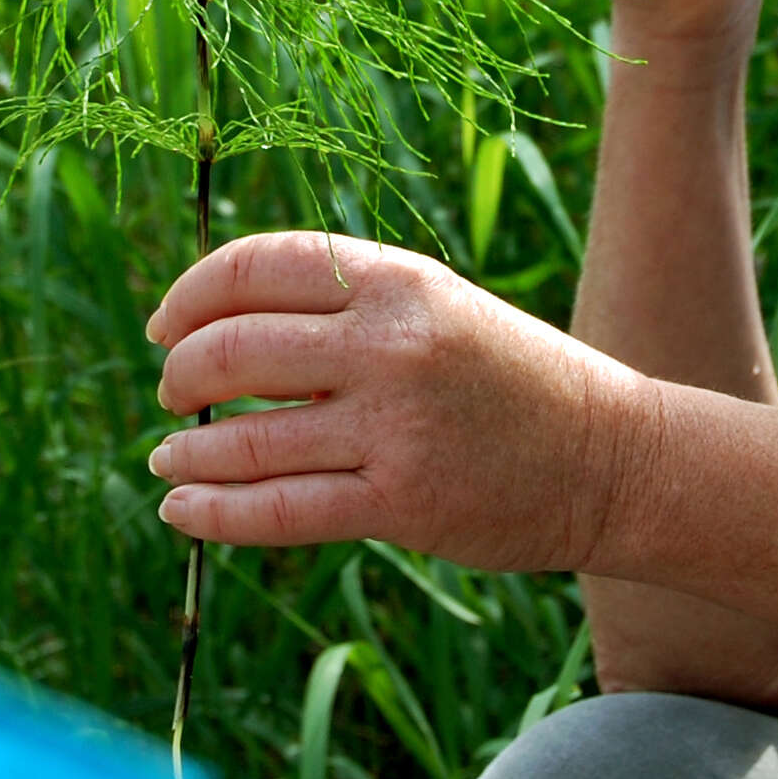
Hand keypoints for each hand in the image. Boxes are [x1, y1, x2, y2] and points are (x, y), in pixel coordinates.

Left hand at [146, 231, 653, 571]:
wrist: (614, 455)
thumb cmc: (507, 375)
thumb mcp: (431, 304)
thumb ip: (340, 302)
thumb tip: (219, 318)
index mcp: (394, 278)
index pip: (254, 266)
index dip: (190, 295)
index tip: (163, 326)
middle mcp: (389, 342)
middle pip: (233, 350)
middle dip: (180, 374)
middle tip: (170, 393)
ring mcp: (395, 424)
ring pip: (245, 437)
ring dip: (187, 449)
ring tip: (167, 455)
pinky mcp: (402, 502)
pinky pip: (279, 509)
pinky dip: (214, 512)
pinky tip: (181, 508)